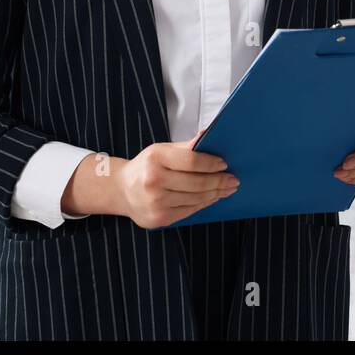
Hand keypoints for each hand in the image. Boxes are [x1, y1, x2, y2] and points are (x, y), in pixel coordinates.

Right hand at [117, 129, 238, 228]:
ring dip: (216, 193)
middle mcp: (153, 181)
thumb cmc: (146, 166)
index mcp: (155, 159)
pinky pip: (190, 210)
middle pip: (197, 182)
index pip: (192, 161)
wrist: (121, 190)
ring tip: (227, 188)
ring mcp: (156, 202)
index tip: (224, 164)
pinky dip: (204, 203)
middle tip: (233, 179)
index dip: (212, 163)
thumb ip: (186, 146)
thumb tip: (207, 135)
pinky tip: (213, 197)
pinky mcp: (159, 218)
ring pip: (196, 198)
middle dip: (220, 181)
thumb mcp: (162, 150)